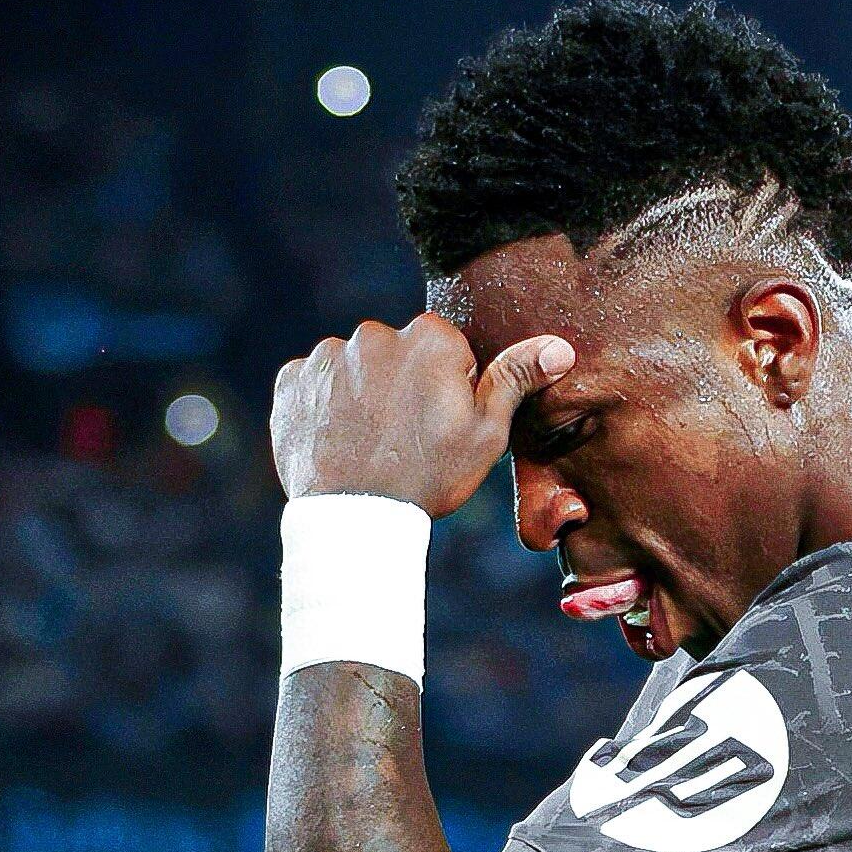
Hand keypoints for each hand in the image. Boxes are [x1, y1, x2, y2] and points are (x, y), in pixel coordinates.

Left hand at [271, 311, 573, 519]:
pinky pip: (313, 381)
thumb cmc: (430, 477)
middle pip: (397, 352)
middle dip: (402, 383)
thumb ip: (515, 379)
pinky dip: (323, 404)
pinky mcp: (292, 380)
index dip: (448, 386)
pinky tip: (337, 439)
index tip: (440, 421)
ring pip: (354, 366)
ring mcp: (328, 356)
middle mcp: (375, 334)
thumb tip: (558, 346)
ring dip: (361, 393)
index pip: (444, 348)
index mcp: (429, 338)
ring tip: (370, 442)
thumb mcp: (486, 434)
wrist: (355, 518)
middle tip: (406, 436)